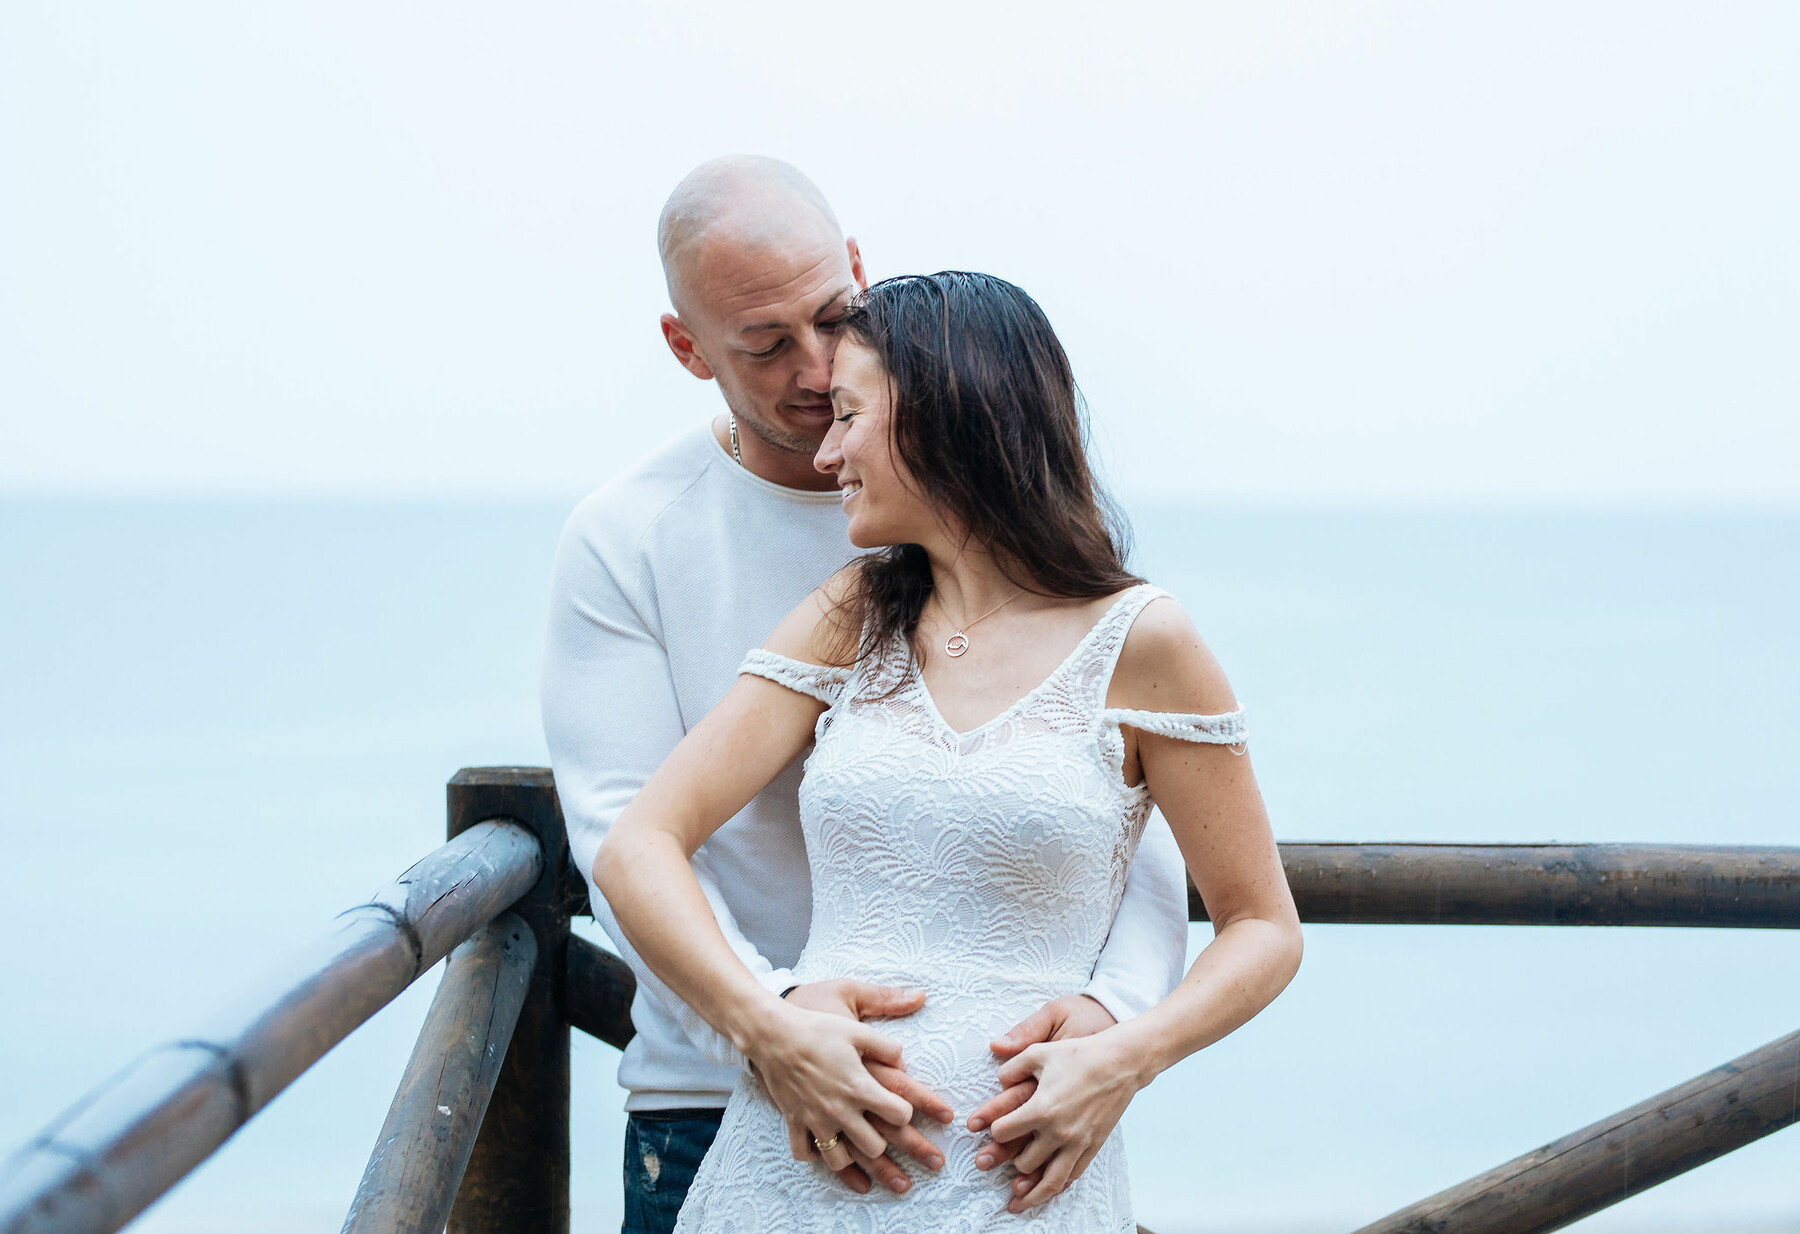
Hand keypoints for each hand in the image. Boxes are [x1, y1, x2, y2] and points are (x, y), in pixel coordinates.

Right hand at [742, 993, 913, 1176]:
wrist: (774, 1034)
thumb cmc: (818, 1029)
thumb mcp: (858, 1031)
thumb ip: (887, 1047)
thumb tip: (903, 1063)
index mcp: (859, 1087)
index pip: (899, 1116)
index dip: (904, 1111)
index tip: (898, 1104)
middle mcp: (839, 1110)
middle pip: (874, 1147)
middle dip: (882, 1139)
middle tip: (875, 1123)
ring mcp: (815, 1120)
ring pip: (839, 1160)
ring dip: (849, 1153)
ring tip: (851, 1137)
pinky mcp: (794, 1122)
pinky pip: (803, 1154)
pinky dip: (813, 1153)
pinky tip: (821, 1142)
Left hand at [985, 1028, 1143, 1213]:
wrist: (1120, 1063)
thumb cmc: (1079, 1055)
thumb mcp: (1039, 1053)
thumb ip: (1012, 1067)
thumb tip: (999, 1081)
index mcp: (1041, 1109)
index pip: (1004, 1132)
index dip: (994, 1129)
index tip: (995, 1126)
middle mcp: (1058, 1132)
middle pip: (1023, 1162)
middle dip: (1010, 1159)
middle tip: (1004, 1157)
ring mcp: (1078, 1142)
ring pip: (1050, 1181)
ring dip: (1030, 1194)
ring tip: (1017, 1203)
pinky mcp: (1093, 1146)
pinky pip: (1073, 1175)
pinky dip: (1058, 1185)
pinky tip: (1048, 1188)